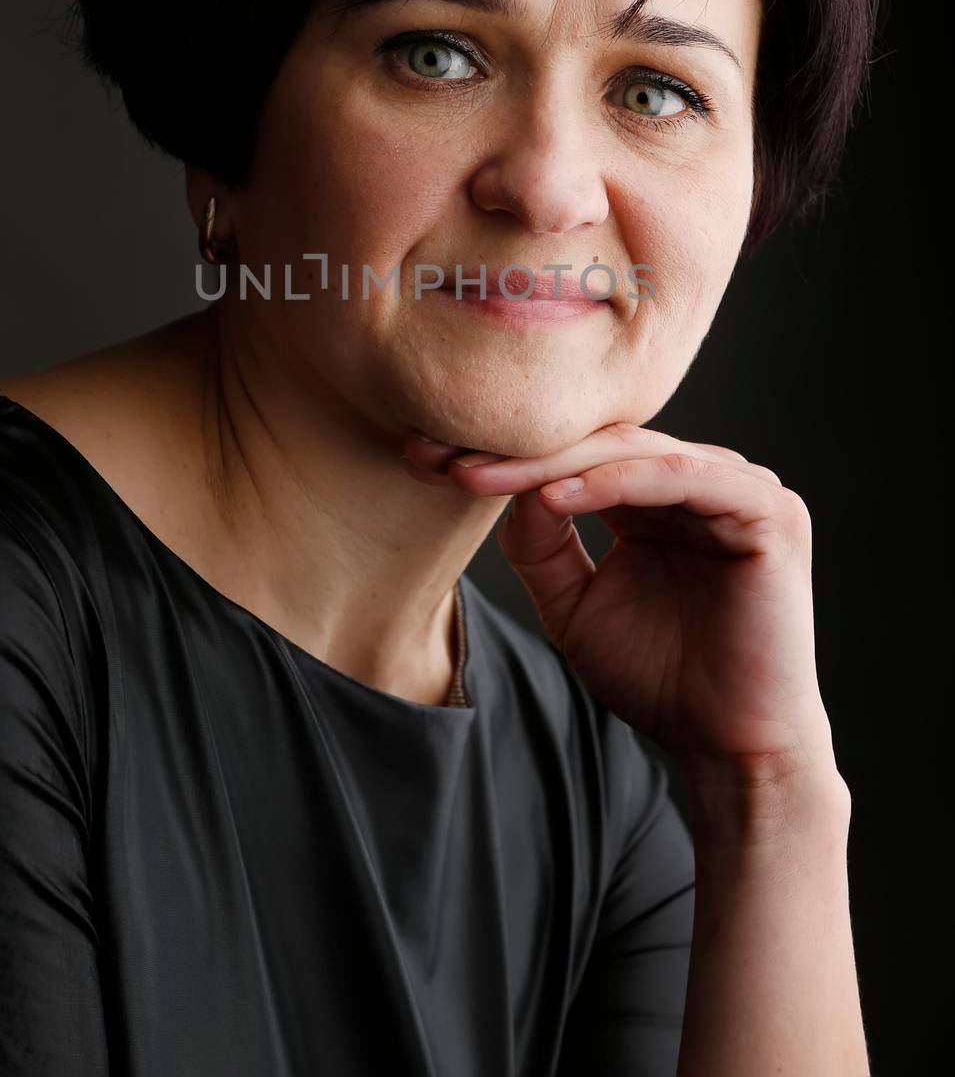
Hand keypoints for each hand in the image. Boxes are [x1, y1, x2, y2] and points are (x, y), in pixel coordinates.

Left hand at [403, 423, 835, 784]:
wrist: (730, 750)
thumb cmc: (661, 680)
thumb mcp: (574, 605)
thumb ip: (542, 546)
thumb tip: (505, 488)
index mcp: (657, 495)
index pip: (575, 453)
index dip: (501, 454)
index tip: (425, 460)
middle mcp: (700, 479)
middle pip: (596, 442)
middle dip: (514, 449)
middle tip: (440, 455)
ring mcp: (738, 488)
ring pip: (630, 452)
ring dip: (550, 461)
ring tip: (480, 474)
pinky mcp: (767, 512)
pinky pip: (681, 478)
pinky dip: (615, 481)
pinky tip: (554, 496)